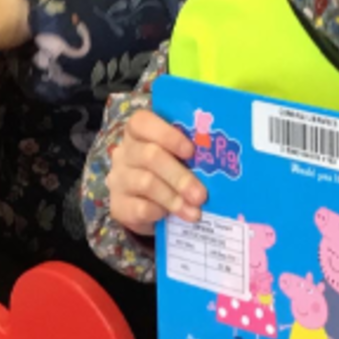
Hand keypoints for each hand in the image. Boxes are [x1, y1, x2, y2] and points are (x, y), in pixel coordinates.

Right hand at [105, 109, 207, 235]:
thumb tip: (219, 163)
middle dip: (180, 176)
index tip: (191, 151)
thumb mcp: (177, 158)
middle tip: (201, 194)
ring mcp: (119, 179)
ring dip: (174, 198)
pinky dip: (160, 212)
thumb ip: (189, 154)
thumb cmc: (167, 172)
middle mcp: (125, 152)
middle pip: (150, 156)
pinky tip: (172, 216)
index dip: (168, 135)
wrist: (144, 205)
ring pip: (146, 183)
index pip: (143, 122)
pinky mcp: (119, 205)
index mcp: (138, 132)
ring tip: (194, 211)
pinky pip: (140, 208)